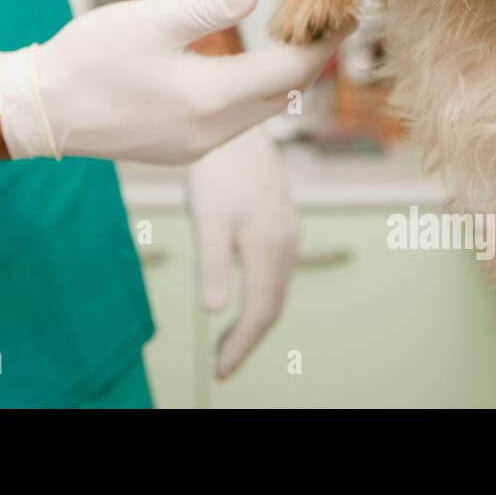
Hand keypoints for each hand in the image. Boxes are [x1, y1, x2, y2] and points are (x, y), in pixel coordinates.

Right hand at [0, 0, 341, 164]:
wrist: (41, 111)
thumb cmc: (89, 60)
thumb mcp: (148, 20)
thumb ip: (206, 5)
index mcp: (212, 97)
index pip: (291, 71)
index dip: (324, 43)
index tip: (346, 15)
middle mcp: (213, 131)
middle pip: (282, 97)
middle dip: (310, 62)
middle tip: (328, 25)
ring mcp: (196, 147)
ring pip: (259, 113)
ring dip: (280, 81)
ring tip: (292, 45)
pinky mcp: (178, 151)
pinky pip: (232, 124)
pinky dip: (249, 97)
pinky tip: (241, 76)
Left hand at [189, 124, 296, 378]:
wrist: (237, 121)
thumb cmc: (217, 169)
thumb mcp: (208, 217)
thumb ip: (212, 264)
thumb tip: (214, 312)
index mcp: (269, 249)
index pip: (261, 313)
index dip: (242, 346)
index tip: (220, 372)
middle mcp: (286, 243)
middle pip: (273, 304)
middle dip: (249, 338)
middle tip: (223, 364)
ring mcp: (287, 229)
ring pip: (276, 286)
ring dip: (255, 315)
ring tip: (230, 338)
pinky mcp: (280, 217)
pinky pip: (275, 268)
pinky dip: (260, 290)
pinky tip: (241, 290)